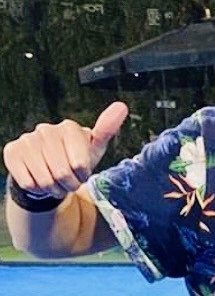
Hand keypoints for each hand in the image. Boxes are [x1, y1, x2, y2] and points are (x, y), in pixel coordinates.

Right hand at [3, 102, 127, 197]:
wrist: (49, 170)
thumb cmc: (75, 159)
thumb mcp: (95, 148)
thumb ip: (107, 129)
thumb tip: (122, 106)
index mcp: (69, 128)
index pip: (79, 163)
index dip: (82, 175)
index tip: (82, 173)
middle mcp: (46, 130)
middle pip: (62, 173)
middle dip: (69, 184)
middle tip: (69, 182)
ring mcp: (28, 140)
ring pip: (44, 179)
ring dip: (54, 189)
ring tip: (56, 183)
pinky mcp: (12, 151)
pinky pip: (27, 181)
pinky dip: (36, 188)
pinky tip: (39, 181)